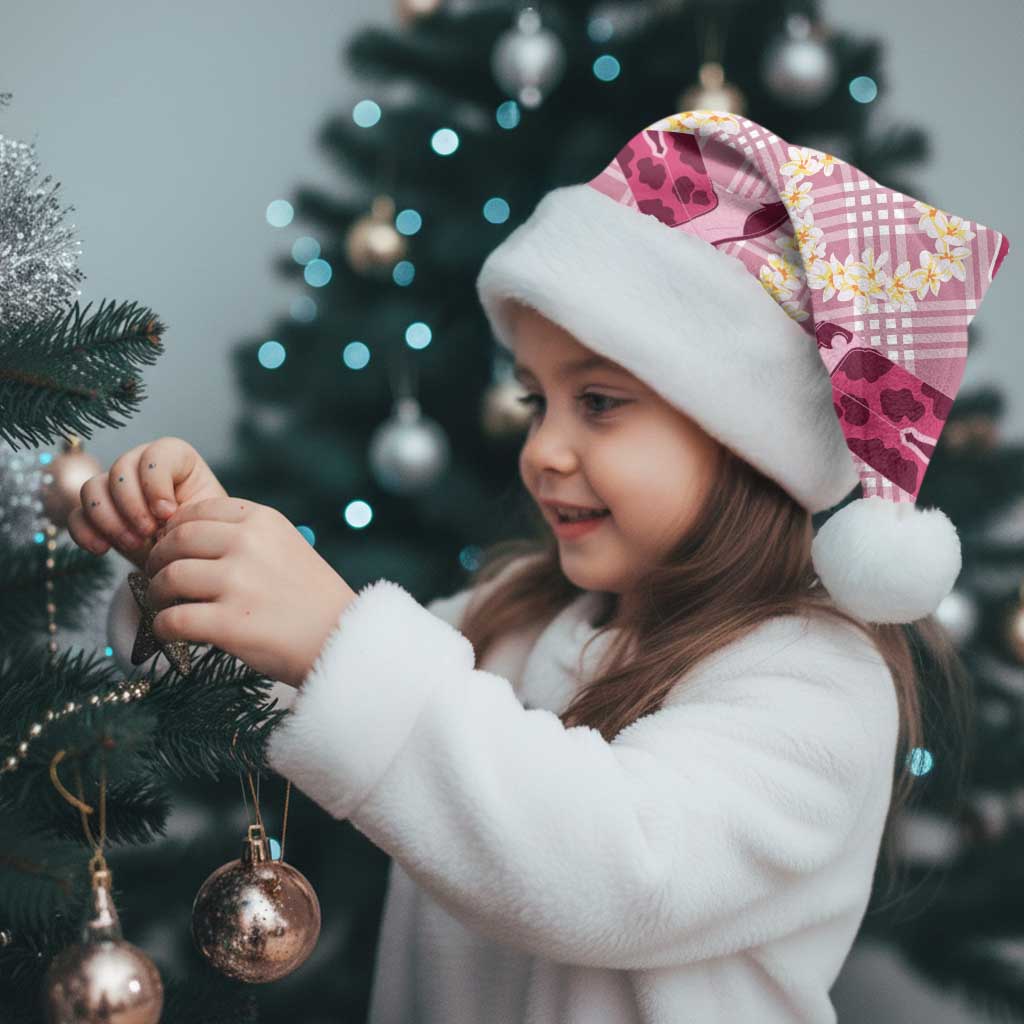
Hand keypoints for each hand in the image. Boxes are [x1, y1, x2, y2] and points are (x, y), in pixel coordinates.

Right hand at [67, 437, 227, 570]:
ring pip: (92, 488)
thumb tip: (163, 516)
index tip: (168, 513)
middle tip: (148, 533)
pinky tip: (102, 549)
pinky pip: (76, 515)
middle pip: (120, 469)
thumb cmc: (203, 534)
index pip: (156, 454)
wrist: (189, 559)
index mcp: (176, 459)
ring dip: (110, 519)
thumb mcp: (206, 519)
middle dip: (132, 505)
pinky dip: (85, 532)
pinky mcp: (97, 514)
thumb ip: (189, 510)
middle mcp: (141, 466)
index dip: (156, 483)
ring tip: (133, 544)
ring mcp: (115, 488)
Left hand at [142, 496, 357, 687]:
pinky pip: (172, 620)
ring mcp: (238, 583)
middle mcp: (248, 544)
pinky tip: (170, 632)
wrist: (343, 639)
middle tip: (157, 577)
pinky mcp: (229, 623)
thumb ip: (246, 536)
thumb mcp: (287, 546)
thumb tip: (185, 538)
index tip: (172, 547)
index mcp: (263, 520)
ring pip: (169, 578)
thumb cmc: (313, 598)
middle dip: (158, 559)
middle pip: (176, 541)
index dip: (175, 530)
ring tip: (164, 605)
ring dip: (157, 594)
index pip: (198, 511)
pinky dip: (163, 627)